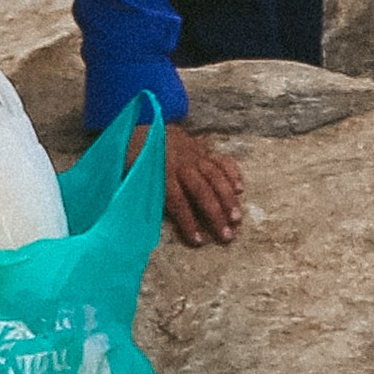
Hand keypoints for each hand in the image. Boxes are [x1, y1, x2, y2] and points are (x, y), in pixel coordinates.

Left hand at [135, 117, 243, 247]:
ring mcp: (194, 154)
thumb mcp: (133, 178)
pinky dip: (232, 172)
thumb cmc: (137, 161)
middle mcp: (181, 162)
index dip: (187, 221)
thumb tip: (143, 225)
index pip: (177, 200)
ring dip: (228, 197)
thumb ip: (143, 197)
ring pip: (214, 175)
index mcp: (161, 171)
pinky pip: (220, 159)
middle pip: (201, 189)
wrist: (145, 131)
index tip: (198, 241)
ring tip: (237, 217)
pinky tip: (240, 188)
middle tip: (227, 236)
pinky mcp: (202, 149)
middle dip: (215, 213)